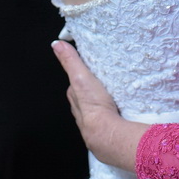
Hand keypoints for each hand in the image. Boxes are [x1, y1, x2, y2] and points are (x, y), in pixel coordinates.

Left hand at [52, 40, 143, 169]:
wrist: (107, 133)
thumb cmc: (94, 106)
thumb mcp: (80, 76)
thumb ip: (70, 61)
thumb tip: (57, 45)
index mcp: (75, 98)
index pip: (75, 85)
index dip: (81, 77)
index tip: (88, 70)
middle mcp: (82, 112)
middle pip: (86, 98)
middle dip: (93, 92)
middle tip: (103, 84)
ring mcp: (94, 123)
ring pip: (97, 111)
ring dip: (104, 105)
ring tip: (114, 99)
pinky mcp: (107, 130)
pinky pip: (109, 120)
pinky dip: (113, 115)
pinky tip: (121, 113)